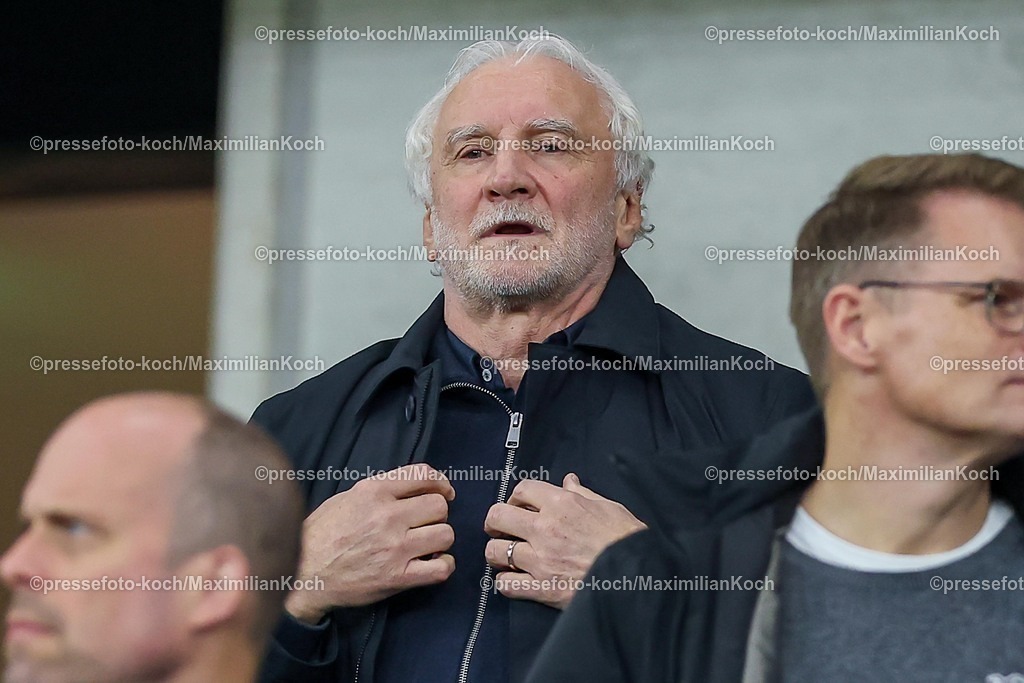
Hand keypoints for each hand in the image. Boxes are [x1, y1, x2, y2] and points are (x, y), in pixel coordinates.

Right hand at [285, 463, 455, 623]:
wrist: (303, 573)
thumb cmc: (322, 535)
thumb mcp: (347, 498)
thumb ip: (381, 490)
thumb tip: (414, 486)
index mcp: (373, 492)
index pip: (424, 475)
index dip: (441, 483)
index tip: (444, 492)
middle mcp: (387, 517)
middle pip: (439, 506)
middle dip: (437, 514)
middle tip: (427, 523)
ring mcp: (394, 548)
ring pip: (445, 535)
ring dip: (440, 540)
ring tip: (427, 545)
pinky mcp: (397, 577)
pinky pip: (441, 568)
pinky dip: (443, 565)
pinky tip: (432, 564)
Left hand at [483, 473, 645, 609]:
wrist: (642, 575)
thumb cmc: (628, 540)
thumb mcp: (609, 507)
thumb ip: (583, 494)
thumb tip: (569, 481)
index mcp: (562, 504)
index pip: (522, 489)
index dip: (516, 497)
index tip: (517, 506)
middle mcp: (546, 529)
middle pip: (497, 516)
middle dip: (495, 522)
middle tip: (500, 529)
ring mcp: (541, 560)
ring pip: (495, 552)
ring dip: (497, 554)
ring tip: (505, 556)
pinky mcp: (542, 588)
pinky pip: (506, 585)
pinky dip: (506, 584)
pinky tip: (514, 581)